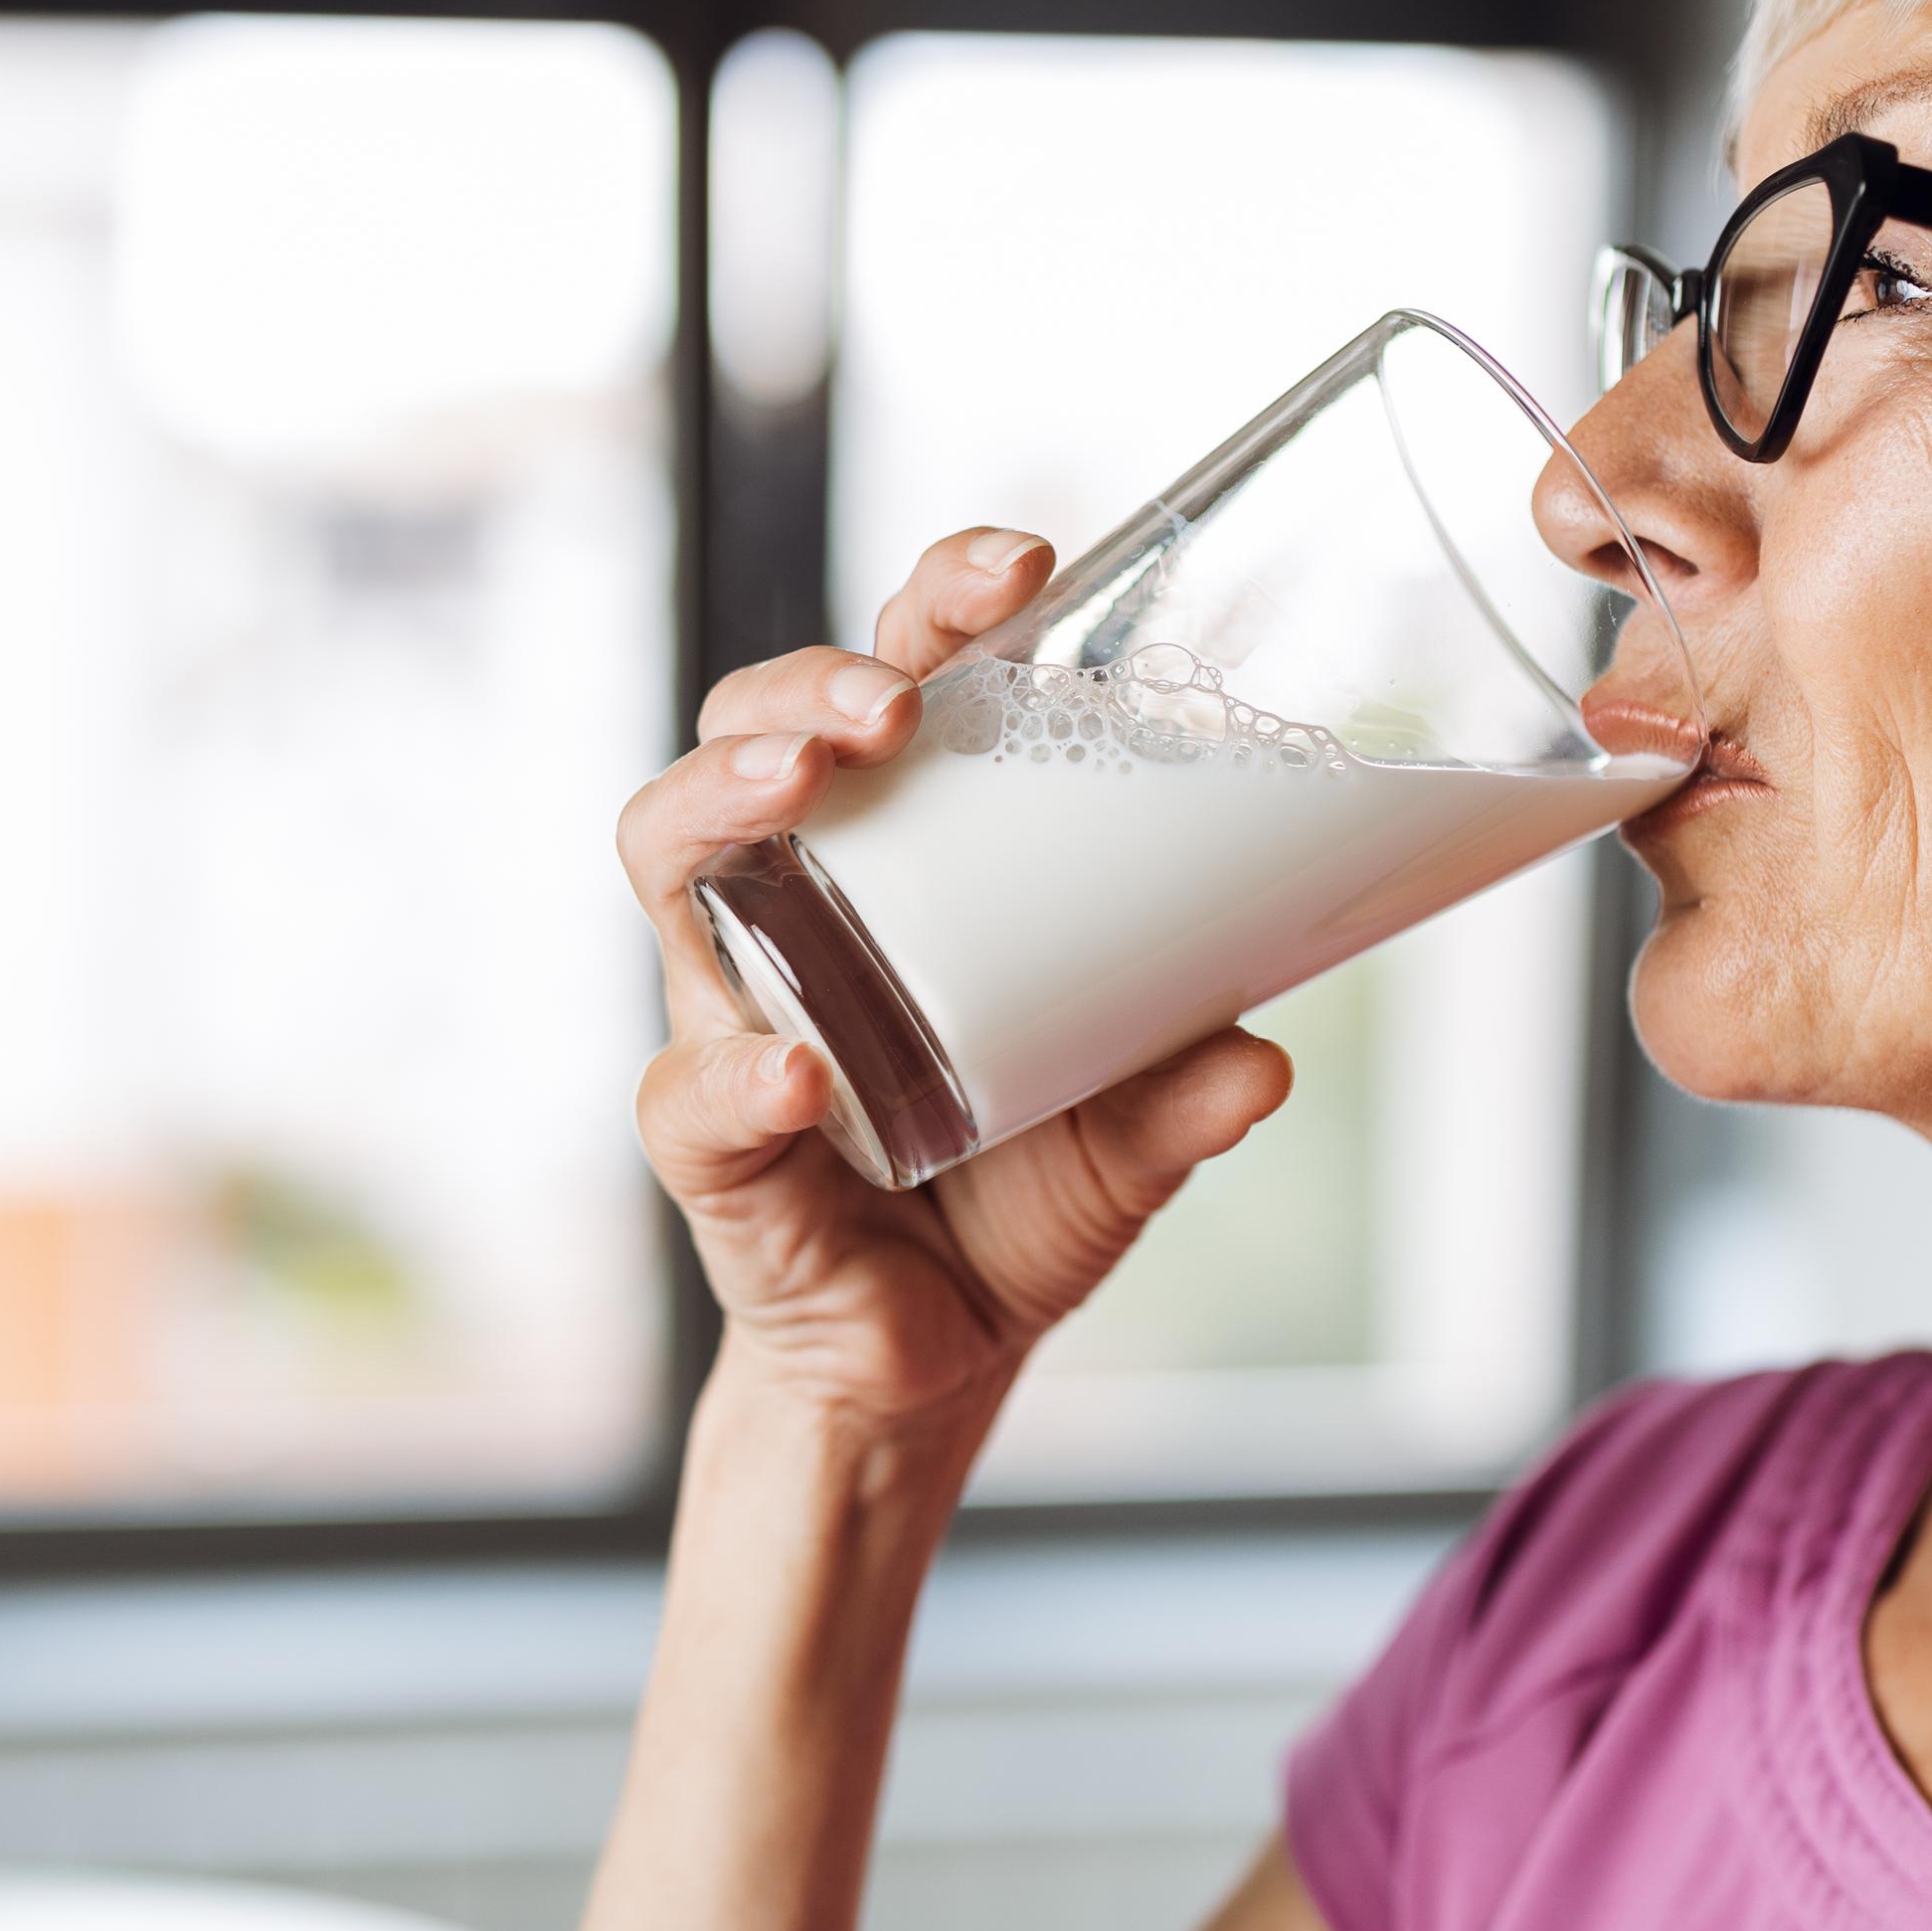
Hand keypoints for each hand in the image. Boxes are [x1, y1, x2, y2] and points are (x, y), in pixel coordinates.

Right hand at [617, 528, 1293, 1429]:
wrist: (935, 1367)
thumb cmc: (1016, 1204)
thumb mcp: (1133, 1139)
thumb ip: (1185, 1095)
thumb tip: (1264, 1059)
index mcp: (895, 866)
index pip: (885, 687)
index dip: (934, 603)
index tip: (1023, 563)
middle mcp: (790, 909)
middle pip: (747, 731)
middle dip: (807, 683)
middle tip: (895, 701)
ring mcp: (730, 1010)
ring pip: (667, 856)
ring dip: (726, 794)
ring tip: (808, 784)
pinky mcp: (710, 1141)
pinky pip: (689, 1089)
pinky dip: (740, 1073)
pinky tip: (801, 1069)